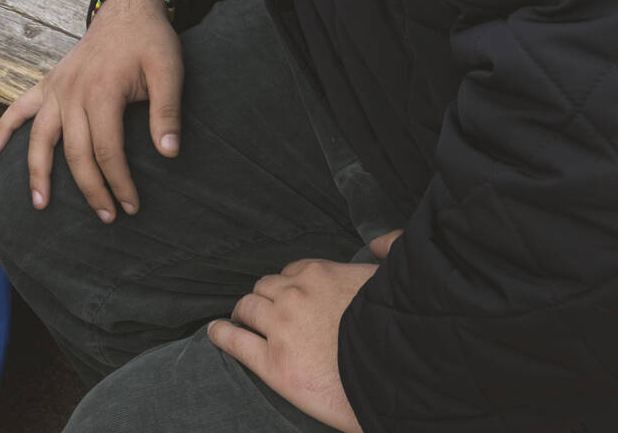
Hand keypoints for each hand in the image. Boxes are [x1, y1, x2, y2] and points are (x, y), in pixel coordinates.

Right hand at [0, 0, 181, 222]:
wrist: (127, 11)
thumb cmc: (151, 42)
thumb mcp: (169, 71)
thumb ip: (167, 112)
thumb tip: (169, 152)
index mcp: (103, 91)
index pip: (107, 150)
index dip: (119, 182)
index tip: (131, 205)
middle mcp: (73, 93)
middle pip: (75, 153)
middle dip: (91, 189)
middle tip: (107, 216)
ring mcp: (57, 89)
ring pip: (40, 139)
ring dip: (38, 173)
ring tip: (40, 205)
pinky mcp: (49, 84)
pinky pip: (19, 108)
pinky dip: (4, 129)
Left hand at [207, 233, 401, 432]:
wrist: (396, 378)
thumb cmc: (401, 332)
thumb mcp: (396, 279)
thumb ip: (387, 252)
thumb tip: (379, 240)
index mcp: (322, 275)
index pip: (293, 271)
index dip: (290, 285)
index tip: (291, 295)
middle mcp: (296, 295)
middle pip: (265, 288)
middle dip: (264, 298)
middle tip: (265, 312)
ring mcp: (281, 329)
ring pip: (247, 309)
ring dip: (243, 313)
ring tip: (241, 320)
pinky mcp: (273, 364)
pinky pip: (235, 341)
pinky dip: (221, 334)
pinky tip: (216, 332)